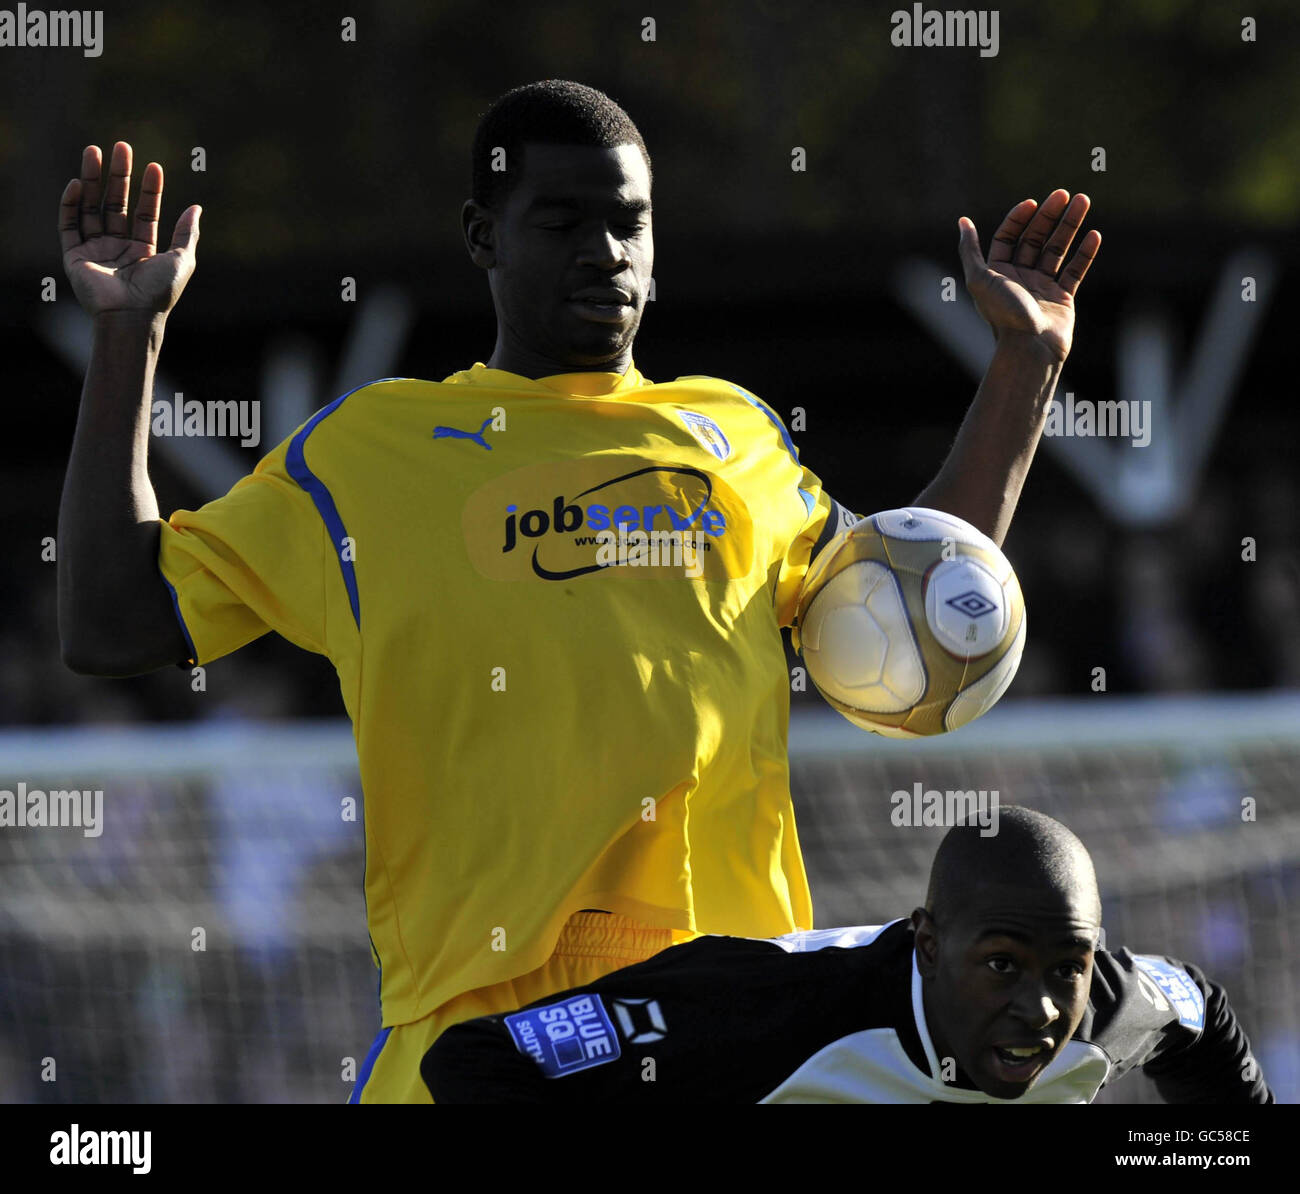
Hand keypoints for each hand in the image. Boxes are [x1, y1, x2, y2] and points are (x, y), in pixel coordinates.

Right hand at [59, 141, 200, 317]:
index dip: (149, 190)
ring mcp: (96, 251)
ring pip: (91, 208)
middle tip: (120, 147)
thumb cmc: (159, 291)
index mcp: (144, 252)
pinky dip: (70, 203)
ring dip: (91, 179)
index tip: (153, 166)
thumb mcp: (182, 259)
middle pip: (116, 204)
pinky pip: (68, 224)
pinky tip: (77, 183)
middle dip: (118, 176)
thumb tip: (196, 207)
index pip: (145, 213)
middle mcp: (119, 249)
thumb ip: (187, 233)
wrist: (131, 314)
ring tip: (94, 151)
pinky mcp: (74, 255)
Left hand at [957, 189, 1099, 362]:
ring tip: (1084, 200)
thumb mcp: (980, 280)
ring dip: (1070, 225)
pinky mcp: (1062, 298)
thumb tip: (962, 221)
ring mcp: (1042, 288)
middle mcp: (1019, 279)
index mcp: (997, 274)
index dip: (1019, 219)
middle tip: (1065, 193)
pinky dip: (1085, 253)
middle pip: (1034, 239)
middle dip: (1049, 215)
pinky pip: (1075, 271)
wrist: (1030, 348)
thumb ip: (970, 251)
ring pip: (1057, 250)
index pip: (1008, 238)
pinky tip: (1094, 234)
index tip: (1033, 203)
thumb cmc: (1004, 314)